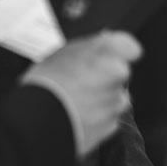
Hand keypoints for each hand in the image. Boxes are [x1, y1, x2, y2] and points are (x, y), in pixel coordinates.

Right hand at [23, 31, 140, 156]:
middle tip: (83, 83)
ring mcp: (116, 101)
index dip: (122, 52)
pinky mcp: (111, 124)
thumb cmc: (47, 82)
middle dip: (108, 78)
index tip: (113, 57)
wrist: (37, 118)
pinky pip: (109, 120)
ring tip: (77, 102)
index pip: (130, 47)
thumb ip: (91, 47)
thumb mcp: (64, 52)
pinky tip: (79, 116)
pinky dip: (98, 120)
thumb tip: (106, 41)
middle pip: (122, 75)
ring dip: (103, 100)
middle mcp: (118, 73)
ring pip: (117, 99)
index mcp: (107, 51)